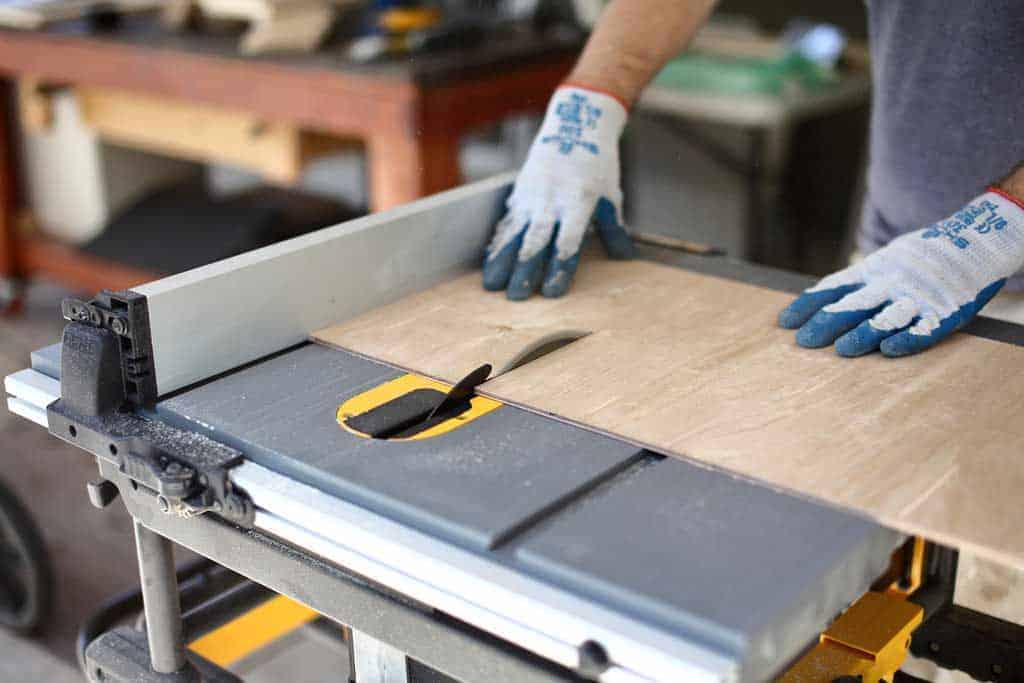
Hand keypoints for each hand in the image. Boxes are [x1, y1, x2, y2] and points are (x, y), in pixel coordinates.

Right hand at [482, 85, 634, 299]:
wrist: (576, 124)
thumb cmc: (598, 164)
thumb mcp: (610, 194)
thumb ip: (613, 228)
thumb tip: (625, 257)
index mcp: (579, 202)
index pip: (567, 242)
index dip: (560, 269)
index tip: (552, 292)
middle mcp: (552, 199)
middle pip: (536, 241)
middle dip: (525, 271)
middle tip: (517, 298)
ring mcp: (532, 195)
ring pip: (514, 232)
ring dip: (502, 260)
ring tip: (492, 285)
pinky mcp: (520, 190)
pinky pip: (506, 220)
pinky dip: (498, 242)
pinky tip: (490, 260)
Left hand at [779, 189, 1023, 356]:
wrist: (977, 239)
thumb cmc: (922, 257)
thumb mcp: (885, 260)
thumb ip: (857, 281)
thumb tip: (818, 299)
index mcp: (874, 269)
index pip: (834, 287)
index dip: (809, 304)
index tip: (785, 322)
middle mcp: (892, 282)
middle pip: (854, 304)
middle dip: (827, 322)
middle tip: (804, 341)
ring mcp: (919, 296)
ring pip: (887, 317)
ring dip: (864, 334)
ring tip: (842, 349)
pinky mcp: (946, 310)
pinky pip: (926, 327)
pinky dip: (908, 338)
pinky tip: (890, 350)